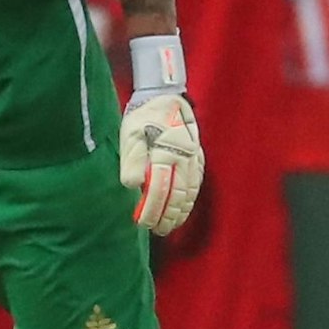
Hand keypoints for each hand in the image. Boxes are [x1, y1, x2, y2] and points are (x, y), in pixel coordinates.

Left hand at [118, 93, 202, 235]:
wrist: (166, 97)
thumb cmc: (143, 117)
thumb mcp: (130, 134)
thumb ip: (132, 160)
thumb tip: (132, 185)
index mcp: (164, 152)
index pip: (159, 189)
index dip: (152, 209)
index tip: (143, 223)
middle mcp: (182, 158)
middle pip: (177, 195)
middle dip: (167, 216)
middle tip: (158, 231)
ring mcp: (193, 158)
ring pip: (190, 192)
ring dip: (180, 212)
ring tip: (170, 226)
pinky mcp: (198, 157)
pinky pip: (197, 184)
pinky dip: (191, 200)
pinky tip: (184, 209)